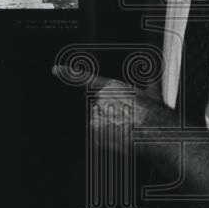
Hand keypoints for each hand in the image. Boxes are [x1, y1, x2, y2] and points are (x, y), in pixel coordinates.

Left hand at [51, 65, 169, 155]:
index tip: (55, 70)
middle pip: (98, 107)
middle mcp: (99, 98)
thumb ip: (150, 84)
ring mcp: (95, 114)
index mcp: (111, 87)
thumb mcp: (152, 94)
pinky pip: (99, 134)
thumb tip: (153, 77)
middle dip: (109, 113)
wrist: (151, 130)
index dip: (68, 73)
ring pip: (99, 121)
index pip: (84, 77)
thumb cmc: (153, 113)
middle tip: (127, 119)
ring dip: (110, 125)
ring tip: (126, 128)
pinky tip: (120, 136)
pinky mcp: (94, 130)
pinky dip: (107, 137)